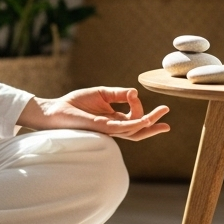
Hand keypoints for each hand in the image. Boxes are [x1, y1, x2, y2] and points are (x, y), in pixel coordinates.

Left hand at [18, 87, 168, 140]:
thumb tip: (134, 92)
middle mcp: (112, 127)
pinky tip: (143, 119)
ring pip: (133, 131)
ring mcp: (108, 130)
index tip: (133, 94)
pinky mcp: (100, 128)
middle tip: (167, 118)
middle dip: (154, 125)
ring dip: (148, 123)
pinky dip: (133, 124)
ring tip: (161, 116)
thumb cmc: (75, 103)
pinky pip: (121, 128)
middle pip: (138, 130)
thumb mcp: (101, 93)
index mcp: (113, 120)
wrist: (55, 110)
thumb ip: (118, 94)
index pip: (134, 118)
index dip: (139, 107)